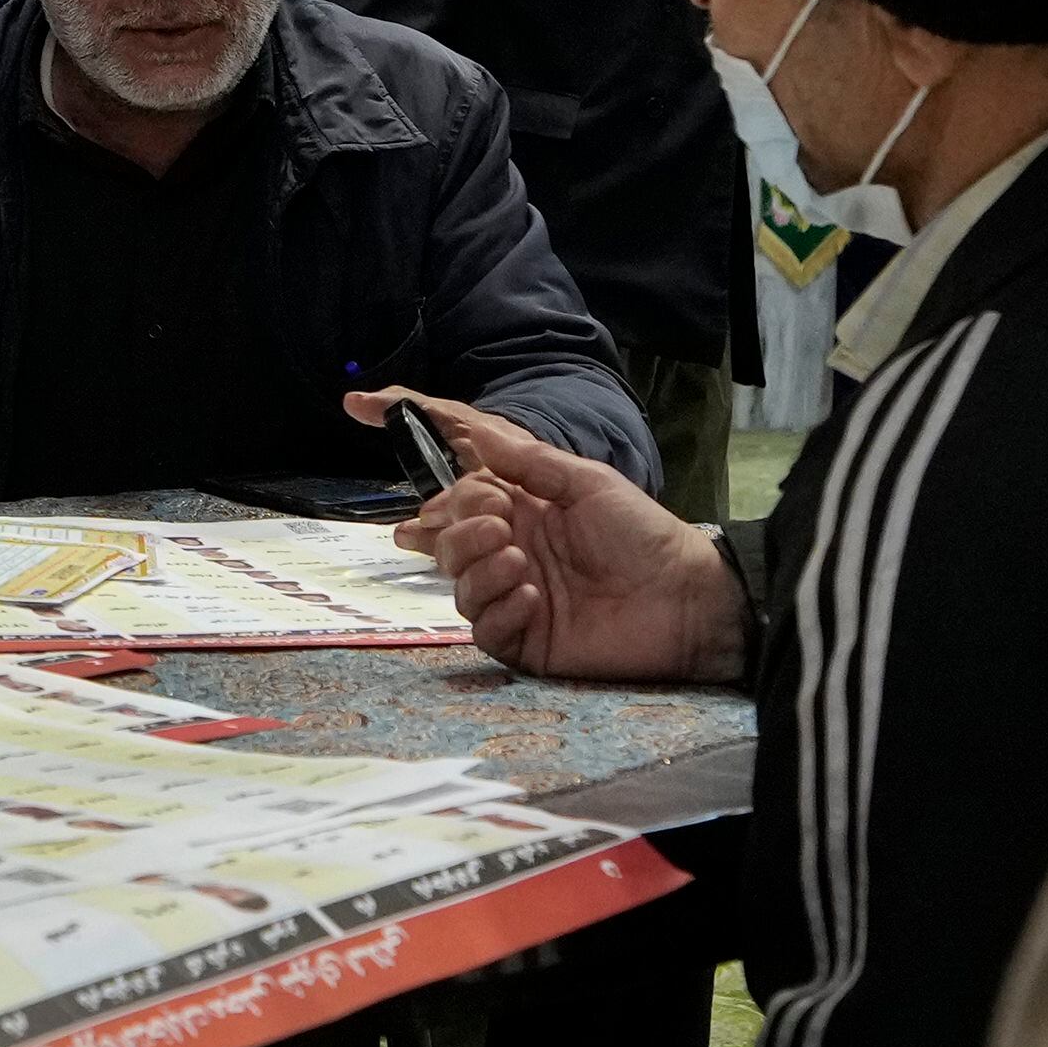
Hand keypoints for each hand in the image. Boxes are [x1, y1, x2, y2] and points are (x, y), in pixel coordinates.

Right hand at [353, 393, 742, 681]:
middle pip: (446, 535)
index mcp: (521, 506)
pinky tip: (531, 598)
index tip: (361, 406)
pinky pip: (483, 627)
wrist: (687, 598)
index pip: (454, 476)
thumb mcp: (584, 480)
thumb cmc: (643, 533)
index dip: (412, 439)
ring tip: (522, 562)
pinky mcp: (526, 640)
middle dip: (460, 524)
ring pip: (457, 582)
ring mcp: (515, 595)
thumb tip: (469, 432)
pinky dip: (499, 607)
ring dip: (479, 566)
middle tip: (502, 522)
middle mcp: (510, 548)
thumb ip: (523, 459)